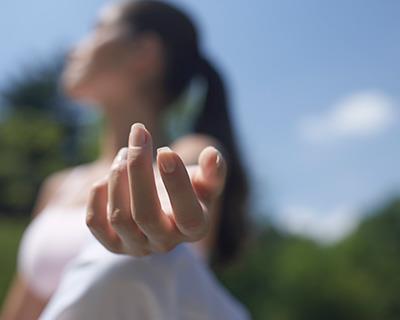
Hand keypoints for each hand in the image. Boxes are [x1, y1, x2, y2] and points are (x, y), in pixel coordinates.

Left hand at [86, 123, 226, 255]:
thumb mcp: (205, 181)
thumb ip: (213, 171)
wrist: (163, 207)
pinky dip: (97, 196)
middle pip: (146, 215)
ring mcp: (136, 246)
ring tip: (124, 151)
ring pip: (120, 218)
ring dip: (118, 176)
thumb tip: (212, 155)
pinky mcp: (112, 243)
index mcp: (194, 228)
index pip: (188, 215)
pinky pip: (95, 224)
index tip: (166, 150)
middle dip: (139, 169)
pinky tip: (107, 176)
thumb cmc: (187, 189)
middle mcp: (165, 243)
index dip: (177, 184)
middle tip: (140, 133)